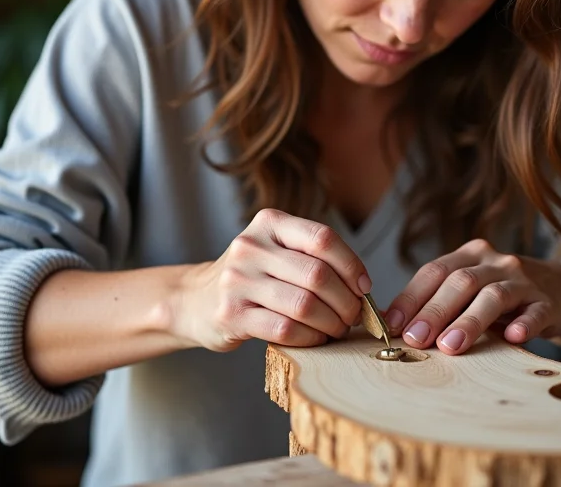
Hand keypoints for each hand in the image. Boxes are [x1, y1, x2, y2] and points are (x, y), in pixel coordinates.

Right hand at [173, 209, 370, 351]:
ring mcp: (238, 280)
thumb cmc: (253, 276)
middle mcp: (250, 246)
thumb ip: (314, 258)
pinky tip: (316, 338)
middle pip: (317, 274)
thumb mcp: (276, 250)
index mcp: (270, 222)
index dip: (352, 265)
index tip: (364, 287)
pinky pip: (286, 329)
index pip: (322, 239)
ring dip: (331, 322)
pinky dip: (310, 337)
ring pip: (304, 304)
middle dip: (346, 300)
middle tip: (355, 316)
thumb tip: (363, 288)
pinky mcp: (231, 315)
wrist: (196, 300)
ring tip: (338, 329)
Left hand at [384, 239, 560, 354]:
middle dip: (434, 311)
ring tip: (450, 346)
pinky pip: (536, 311)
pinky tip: (513, 337)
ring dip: (470, 321)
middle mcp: (494, 261)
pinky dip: (525, 323)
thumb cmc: (498, 295)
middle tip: (415, 339)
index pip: (434, 271)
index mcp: (468, 255)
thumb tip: (389, 322)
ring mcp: (523, 280)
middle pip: (460, 281)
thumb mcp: (467, 290)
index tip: (393, 324)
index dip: (412, 297)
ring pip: (493, 295)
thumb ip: (435, 301)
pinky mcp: (548, 301)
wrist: (558, 290)